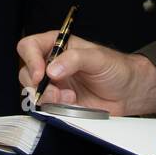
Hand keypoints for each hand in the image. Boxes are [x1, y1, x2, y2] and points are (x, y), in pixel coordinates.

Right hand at [15, 31, 155, 116]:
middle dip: (38, 85)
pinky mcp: (59, 102)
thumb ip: (75, 59)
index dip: (30, 59)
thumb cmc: (116, 68)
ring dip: (48, 98)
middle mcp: (52, 64)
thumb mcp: (98, 57)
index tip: (40, 74)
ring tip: (69, 98)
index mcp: (58, 46)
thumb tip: (52, 69)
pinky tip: (72, 105)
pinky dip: (55, 108)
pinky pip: (46, 107)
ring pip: (34, 92)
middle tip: (56, 91)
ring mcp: (54, 84)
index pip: (30, 46)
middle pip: (26, 72)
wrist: (129, 92)